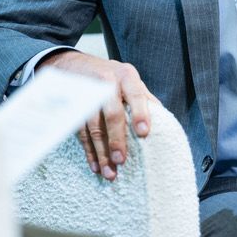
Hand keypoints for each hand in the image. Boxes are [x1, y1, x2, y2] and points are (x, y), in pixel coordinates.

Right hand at [39, 49, 156, 180]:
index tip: (144, 133)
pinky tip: (95, 165)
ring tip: (109, 172)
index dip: (140, 113)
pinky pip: (81, 132)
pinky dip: (89, 151)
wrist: (73, 63)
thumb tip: (164, 122)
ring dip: (101, 152)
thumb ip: (144, 98)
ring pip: (94, 126)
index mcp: (126, 76)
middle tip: (121, 160)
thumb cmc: (110, 75)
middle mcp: (107, 82)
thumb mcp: (128, 79)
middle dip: (116, 139)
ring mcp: (88, 94)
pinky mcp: (75, 106)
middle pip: (112, 113)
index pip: (136, 95)